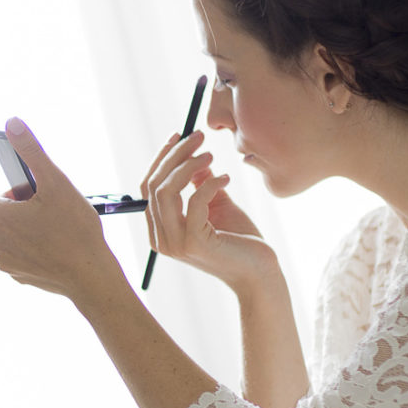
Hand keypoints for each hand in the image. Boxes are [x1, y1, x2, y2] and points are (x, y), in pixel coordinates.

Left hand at [0, 118, 123, 300]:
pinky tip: (49, 242)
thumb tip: (13, 124)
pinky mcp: (18, 274)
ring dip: (14, 222)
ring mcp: (6, 260)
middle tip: (34, 198)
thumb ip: (32, 151)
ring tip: (46, 221)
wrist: (91, 277)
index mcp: (0, 218)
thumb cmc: (76, 230)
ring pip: (0, 233)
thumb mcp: (56, 183)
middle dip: (4, 202)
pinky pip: (13, 252)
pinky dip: (24, 242)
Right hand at [140, 130, 277, 293]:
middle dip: (176, 155)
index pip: (148, 187)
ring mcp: (175, 243)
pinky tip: (226, 178)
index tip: (180, 136)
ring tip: (211, 155)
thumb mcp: (215, 204)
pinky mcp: (194, 243)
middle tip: (199, 137)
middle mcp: (160, 239)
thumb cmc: (238, 239)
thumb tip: (192, 157)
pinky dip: (210, 183)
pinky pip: (194, 201)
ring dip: (189, 165)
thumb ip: (198, 184)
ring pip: (167, 191)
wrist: (259, 272)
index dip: (162, 158)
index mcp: (159, 230)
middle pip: (155, 185)